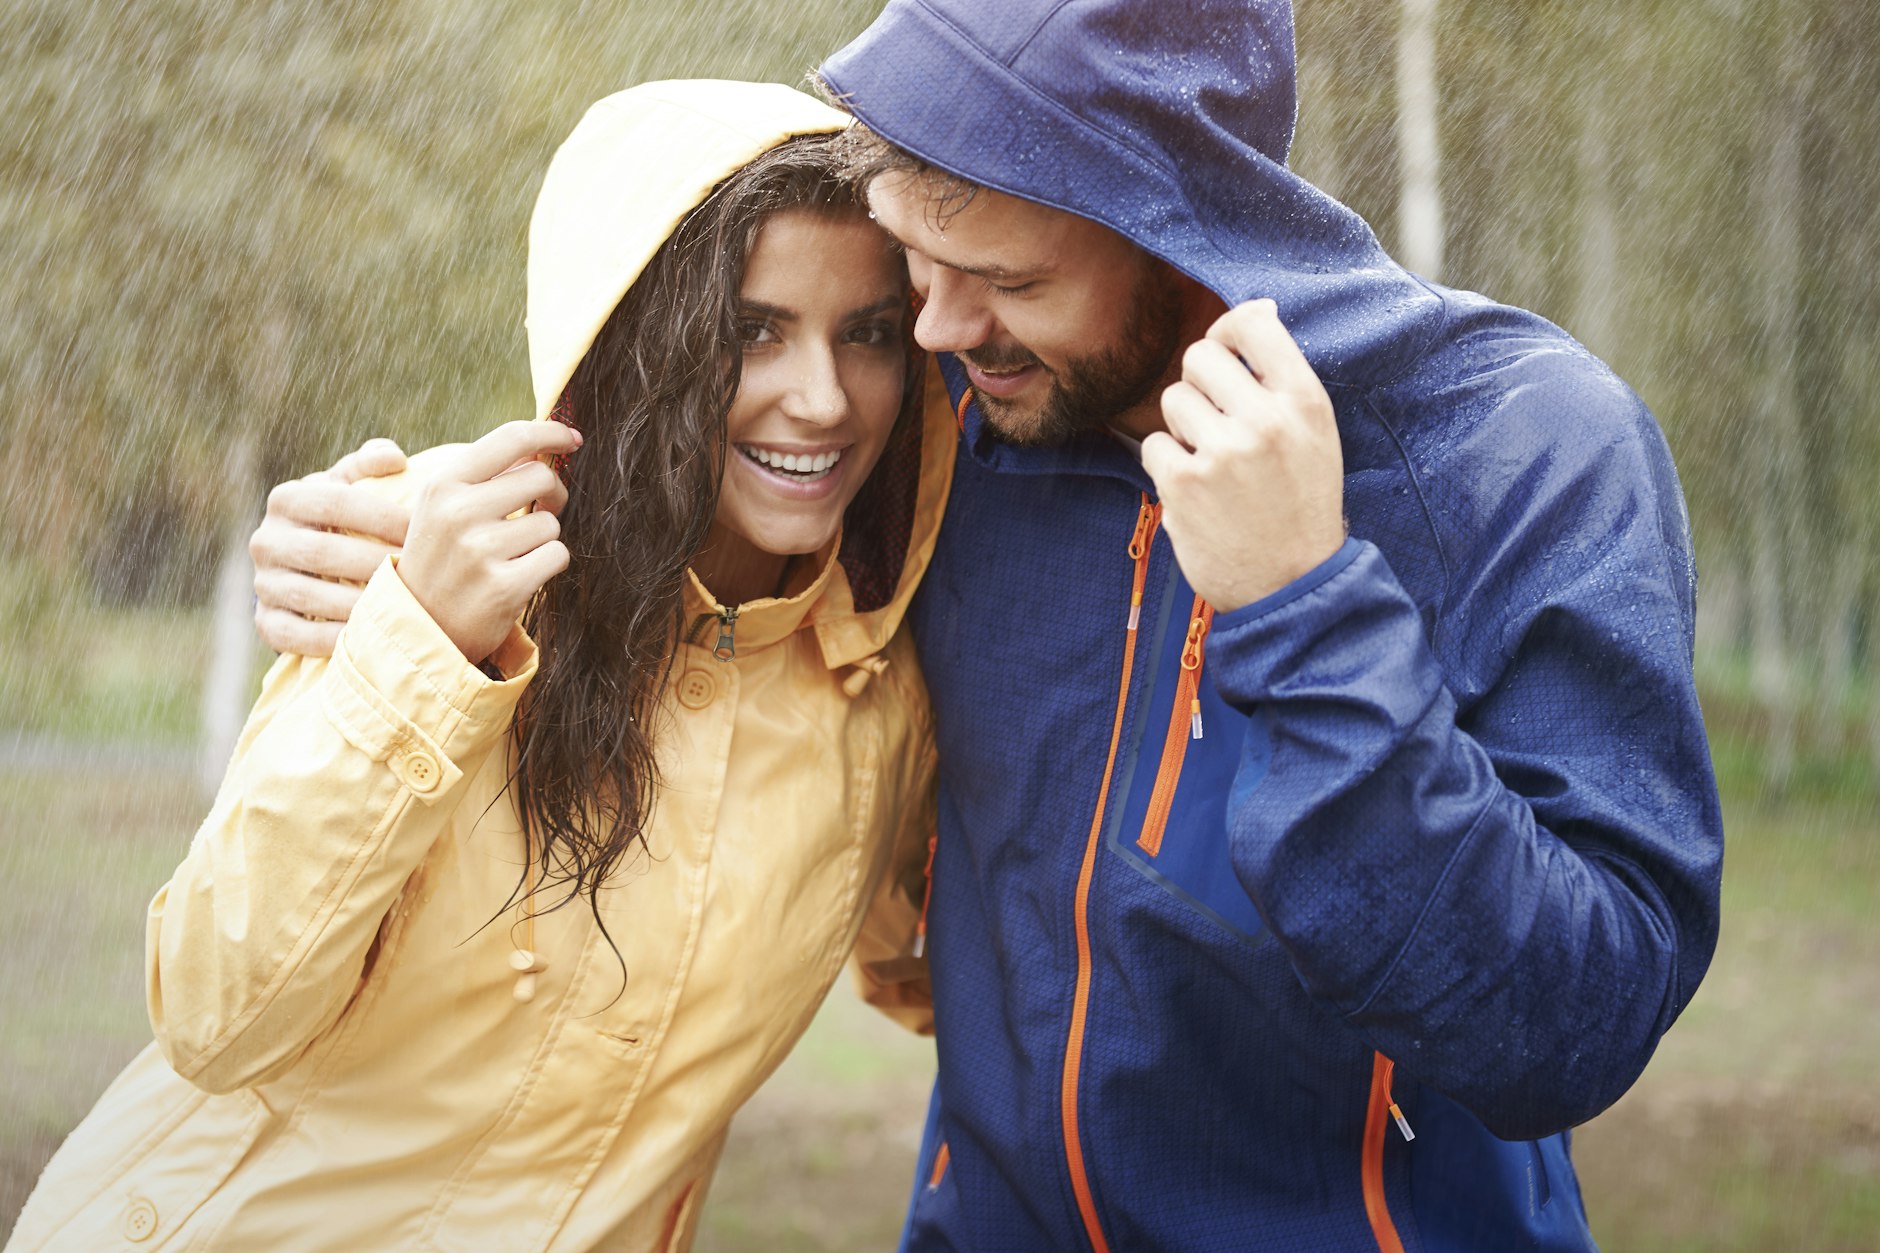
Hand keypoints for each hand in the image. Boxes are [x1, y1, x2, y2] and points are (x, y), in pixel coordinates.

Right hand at [252, 439, 414, 656]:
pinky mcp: (265, 622)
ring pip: (310, 596)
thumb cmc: (347, 518)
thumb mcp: (353, 485)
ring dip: (358, 604)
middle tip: (422, 575)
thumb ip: (370, 464)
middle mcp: (265, 540)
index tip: (423, 531)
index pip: (335, 502)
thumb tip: (393, 459)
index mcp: (287, 499)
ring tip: (403, 608)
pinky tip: (368, 639)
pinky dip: (331, 640)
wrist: (313, 568)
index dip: (382, 516)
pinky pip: (294, 636)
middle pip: (324, 552)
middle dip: (376, 563)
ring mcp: (263, 583)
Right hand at [398, 421, 581, 664]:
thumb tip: (544, 446)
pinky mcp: (504, 587)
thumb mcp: (443, 508)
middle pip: (541, 477)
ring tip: (511, 556)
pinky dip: (548, 565)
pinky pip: (557, 555)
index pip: (511, 439)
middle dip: (552, 494)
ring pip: (551, 523)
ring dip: (543, 538)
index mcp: (442, 485)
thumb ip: (485, 475)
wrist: (421, 627)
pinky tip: (520, 576)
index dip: (551, 433)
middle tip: (541, 510)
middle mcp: (458, 513)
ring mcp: (480, 551)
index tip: (573, 439)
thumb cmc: (443, 559)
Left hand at [1142, 300, 1345, 613]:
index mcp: (1304, 401)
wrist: (1292, 585)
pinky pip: (1152, 445)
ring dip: (1183, 427)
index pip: (1252, 323)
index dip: (1227, 331)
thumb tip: (1253, 312)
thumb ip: (1282, 379)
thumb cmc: (1301, 504)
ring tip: (1212, 461)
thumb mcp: (1315, 435)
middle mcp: (1264, 420)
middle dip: (1199, 384)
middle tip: (1214, 420)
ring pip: (1173, 400)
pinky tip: (1195, 489)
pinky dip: (1166, 465)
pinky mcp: (1184, 484)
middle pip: (1199, 357)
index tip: (1224, 351)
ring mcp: (1222, 452)